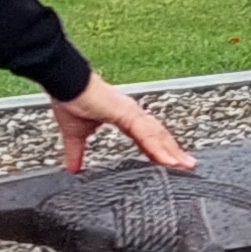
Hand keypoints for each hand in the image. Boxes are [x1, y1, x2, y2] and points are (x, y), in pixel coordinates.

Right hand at [55, 78, 195, 173]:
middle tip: (187, 167)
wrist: (63, 83)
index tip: (171, 163)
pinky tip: (167, 159)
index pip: (147, 137)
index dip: (159, 150)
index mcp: (124, 118)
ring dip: (171, 150)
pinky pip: (145, 132)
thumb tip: (72, 168)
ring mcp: (131, 112)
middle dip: (172, 151)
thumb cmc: (70, 99)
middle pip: (157, 136)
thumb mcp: (74, 134)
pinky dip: (157, 147)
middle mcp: (132, 114)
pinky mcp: (126, 112)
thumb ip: (77, 152)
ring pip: (156, 135)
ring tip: (183, 166)